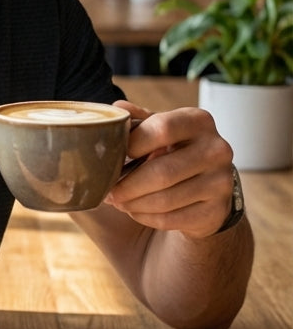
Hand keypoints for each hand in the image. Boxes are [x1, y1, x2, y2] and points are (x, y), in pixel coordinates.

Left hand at [105, 102, 234, 237]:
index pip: (161, 129)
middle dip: (127, 185)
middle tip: (108, 191)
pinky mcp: (217, 210)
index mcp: (199, 121)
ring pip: (165, 200)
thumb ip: (139, 119)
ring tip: (117, 201)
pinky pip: (172, 219)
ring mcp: (221, 181)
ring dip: (133, 203)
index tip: (113, 156)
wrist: (210, 184)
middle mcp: (216, 149)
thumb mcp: (161, 129)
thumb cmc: (176, 150)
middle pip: (161, 172)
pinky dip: (146, 217)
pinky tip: (135, 211)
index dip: (132, 144)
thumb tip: (117, 109)